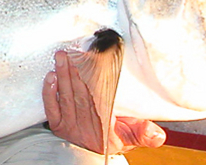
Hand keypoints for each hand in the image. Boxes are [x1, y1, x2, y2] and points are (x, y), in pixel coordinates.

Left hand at [42, 51, 165, 153]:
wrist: (98, 152)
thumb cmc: (116, 138)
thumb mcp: (135, 136)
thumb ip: (145, 134)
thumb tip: (156, 134)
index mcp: (105, 130)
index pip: (101, 104)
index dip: (97, 85)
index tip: (96, 66)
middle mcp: (86, 127)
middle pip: (81, 96)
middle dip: (76, 72)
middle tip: (75, 52)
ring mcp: (70, 125)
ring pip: (66, 97)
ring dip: (63, 75)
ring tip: (62, 57)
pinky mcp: (57, 124)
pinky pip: (51, 107)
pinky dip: (49, 92)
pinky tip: (50, 76)